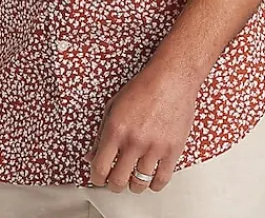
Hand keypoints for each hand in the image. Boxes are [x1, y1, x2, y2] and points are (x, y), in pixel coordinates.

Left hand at [83, 59, 198, 193]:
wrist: (172, 78)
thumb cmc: (144, 87)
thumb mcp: (113, 106)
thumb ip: (101, 134)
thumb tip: (91, 155)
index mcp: (116, 129)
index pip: (100, 168)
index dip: (96, 178)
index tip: (98, 178)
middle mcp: (134, 141)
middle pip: (118, 181)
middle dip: (113, 185)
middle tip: (114, 181)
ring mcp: (154, 147)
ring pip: (139, 184)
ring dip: (133, 185)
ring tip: (133, 178)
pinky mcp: (173, 150)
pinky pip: (161, 181)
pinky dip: (153, 185)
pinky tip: (150, 178)